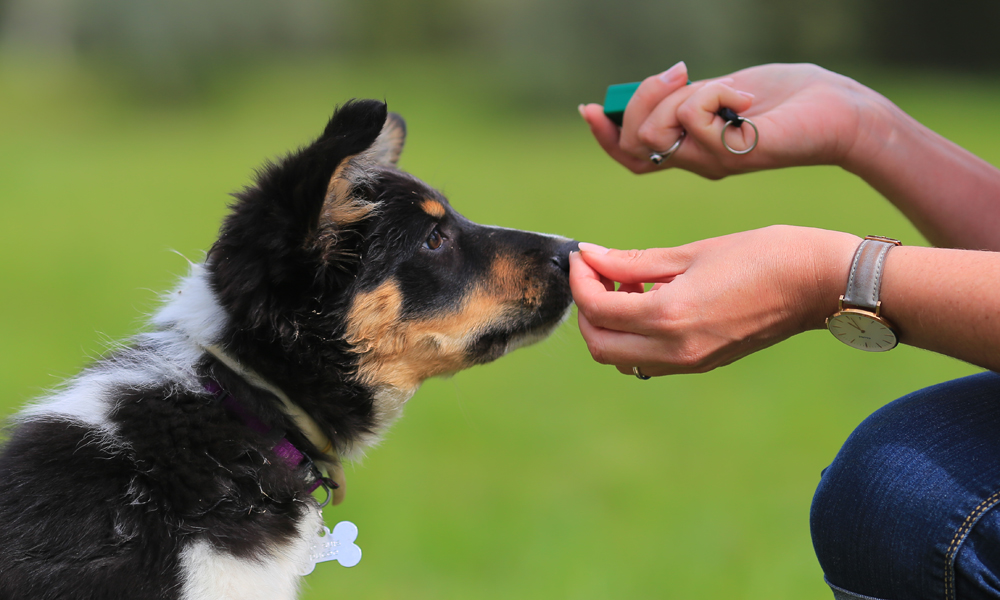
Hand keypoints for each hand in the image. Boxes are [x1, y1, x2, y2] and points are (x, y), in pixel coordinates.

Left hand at [569, 226, 859, 376]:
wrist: (820, 284)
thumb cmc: (763, 255)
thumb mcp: (693, 252)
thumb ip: (634, 261)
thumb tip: (590, 256)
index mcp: (670, 316)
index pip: (597, 309)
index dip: (580, 280)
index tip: (583, 255)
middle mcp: (675, 350)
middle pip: (599, 345)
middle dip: (587, 308)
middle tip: (598, 272)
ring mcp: (690, 363)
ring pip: (620, 358)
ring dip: (609, 325)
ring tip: (626, 285)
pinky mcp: (702, 364)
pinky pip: (648, 361)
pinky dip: (633, 336)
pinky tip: (649, 301)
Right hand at [580, 63, 886, 178]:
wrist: (837, 112)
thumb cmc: (786, 100)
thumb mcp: (721, 91)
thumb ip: (685, 97)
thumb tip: (653, 88)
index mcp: (689, 149)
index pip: (629, 155)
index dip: (604, 136)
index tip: (590, 108)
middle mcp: (696, 162)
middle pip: (634, 141)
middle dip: (642, 99)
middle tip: (680, 74)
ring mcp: (712, 162)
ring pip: (656, 132)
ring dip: (680, 96)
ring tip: (722, 88)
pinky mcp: (731, 154)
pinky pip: (695, 117)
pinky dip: (717, 92)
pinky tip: (747, 99)